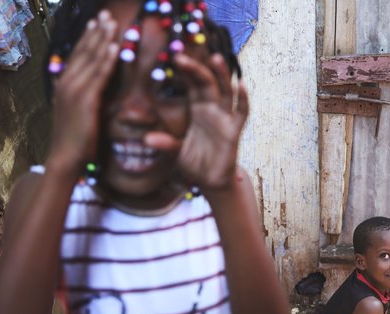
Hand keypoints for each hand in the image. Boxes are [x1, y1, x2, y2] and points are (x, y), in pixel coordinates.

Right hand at [47, 10, 118, 176]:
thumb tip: (93, 89)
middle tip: (106, 14)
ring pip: (91, 58)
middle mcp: (67, 82)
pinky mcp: (85, 100)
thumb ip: (84, 97)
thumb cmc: (76, 141)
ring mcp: (74, 90)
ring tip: (112, 22)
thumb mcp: (77, 113)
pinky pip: (99, 75)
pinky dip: (107, 58)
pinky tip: (114, 45)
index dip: (89, 37)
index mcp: (65, 84)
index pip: (78, 55)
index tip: (98, 22)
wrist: (66, 159)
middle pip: (84, 51)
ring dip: (103, 38)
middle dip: (96, 31)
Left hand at [145, 53, 248, 191]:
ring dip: (222, 75)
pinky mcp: (234, 131)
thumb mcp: (177, 151)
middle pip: (207, 83)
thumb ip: (166, 143)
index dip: (185, 72)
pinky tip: (241, 85)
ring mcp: (224, 119)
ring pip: (226, 91)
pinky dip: (243, 99)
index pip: (192, 85)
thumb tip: (147, 140)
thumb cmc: (196, 162)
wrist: (211, 181)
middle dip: (196, 69)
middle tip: (180, 57)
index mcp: (198, 110)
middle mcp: (212, 110)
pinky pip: (241, 112)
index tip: (173, 58)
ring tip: (215, 58)